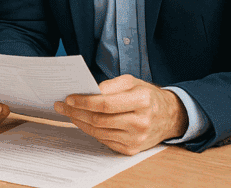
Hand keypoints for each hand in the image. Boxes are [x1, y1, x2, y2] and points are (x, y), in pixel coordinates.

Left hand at [54, 74, 188, 154]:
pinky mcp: (132, 149)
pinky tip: (81, 122)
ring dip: (79, 122)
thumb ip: (110, 84)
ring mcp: (137, 139)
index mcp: (142, 101)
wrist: (169, 116)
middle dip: (76, 112)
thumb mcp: (132, 82)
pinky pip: (104, 140)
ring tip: (68, 113)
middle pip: (99, 119)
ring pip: (99, 132)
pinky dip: (90, 131)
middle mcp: (141, 122)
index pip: (105, 104)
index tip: (68, 98)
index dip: (84, 102)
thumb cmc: (146, 96)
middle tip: (61, 105)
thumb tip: (88, 91)